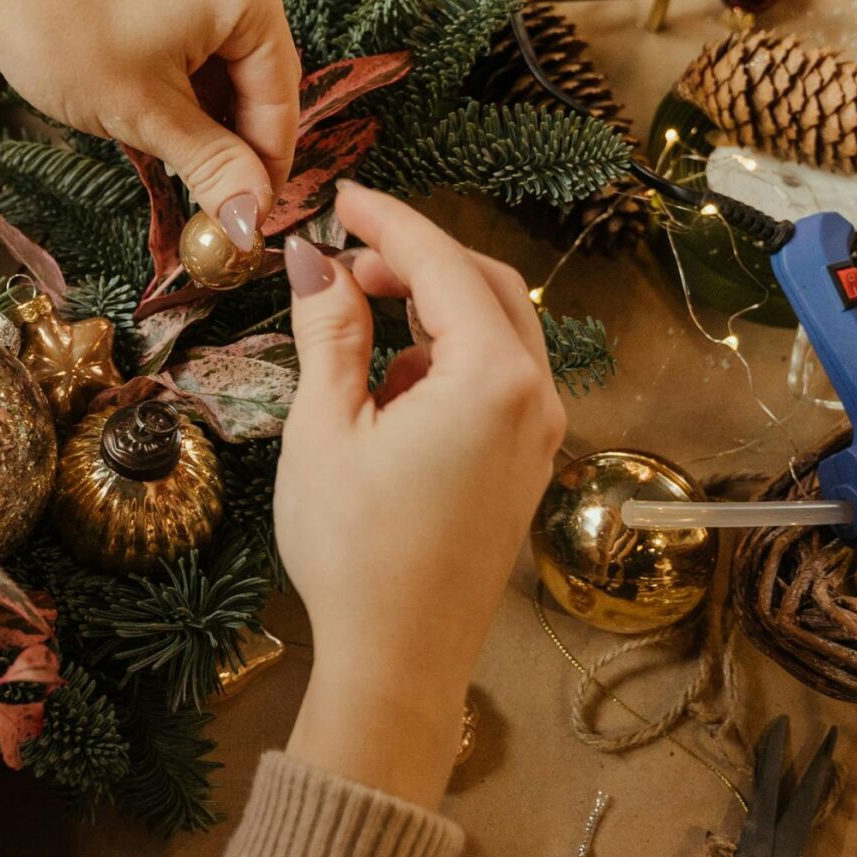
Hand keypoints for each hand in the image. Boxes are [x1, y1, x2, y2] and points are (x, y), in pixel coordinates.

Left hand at [0, 0, 298, 236]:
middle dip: (231, 140)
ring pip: (225, 56)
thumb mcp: (141, 112)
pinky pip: (197, 29)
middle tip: (203, 203)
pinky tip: (150, 110)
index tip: (244, 226)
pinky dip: (182, 76)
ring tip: (165, 156)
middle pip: (257, 75)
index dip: (264, 171)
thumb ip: (210, 166)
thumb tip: (251, 223)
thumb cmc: (54, 28)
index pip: (280, 99)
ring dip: (204, 112)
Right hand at [275, 183, 565, 807]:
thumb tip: (316, 258)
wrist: (398, 659)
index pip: (442, 265)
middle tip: (346, 256)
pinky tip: (387, 384)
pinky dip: (446, 356)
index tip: (342, 197)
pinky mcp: (526, 464)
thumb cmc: (355, 549)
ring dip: (433, 307)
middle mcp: (535, 396)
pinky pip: (498, 378)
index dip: (389, 222)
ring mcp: (540, 433)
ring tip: (356, 314)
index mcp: (492, 378)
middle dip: (416, 260)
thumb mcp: (326, 427)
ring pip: (497, 331)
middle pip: (485, 286)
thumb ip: (330, 329)